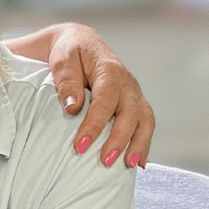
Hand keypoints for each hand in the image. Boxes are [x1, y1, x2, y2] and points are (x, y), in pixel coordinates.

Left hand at [41, 22, 154, 167]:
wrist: (79, 43)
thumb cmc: (69, 52)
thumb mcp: (62, 60)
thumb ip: (67, 81)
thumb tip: (73, 107)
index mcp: (109, 70)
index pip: (105, 100)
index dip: (95, 124)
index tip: (80, 145)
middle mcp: (127, 83)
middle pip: (130, 113)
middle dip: (119, 140)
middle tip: (104, 161)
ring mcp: (133, 94)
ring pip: (145, 120)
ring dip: (139, 144)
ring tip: (129, 166)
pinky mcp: (133, 103)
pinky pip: (145, 123)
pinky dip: (144, 142)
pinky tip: (139, 162)